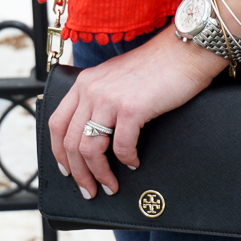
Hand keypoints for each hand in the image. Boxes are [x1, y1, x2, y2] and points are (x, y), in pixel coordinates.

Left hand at [48, 28, 227, 198]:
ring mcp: (109, 98)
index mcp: (84, 83)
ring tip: (110, 185)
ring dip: (99, 173)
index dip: (58, 152)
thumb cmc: (156, 67)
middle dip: (78, 172)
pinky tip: (133, 163)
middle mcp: (91, 90)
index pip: (57, 123)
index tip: (66, 170)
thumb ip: (101, 97)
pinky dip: (126, 159)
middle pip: (71, 142)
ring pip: (90, 148)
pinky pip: (120, 146)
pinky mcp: (131, 108)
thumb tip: (97, 131)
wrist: (183, 51)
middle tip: (88, 190)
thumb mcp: (116, 78)